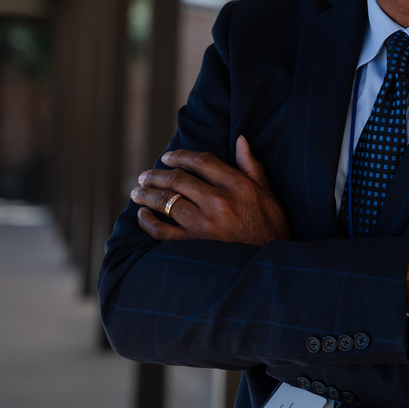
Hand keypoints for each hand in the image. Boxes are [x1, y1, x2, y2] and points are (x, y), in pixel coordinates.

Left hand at [130, 136, 290, 244]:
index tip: (167, 157)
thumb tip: (240, 140)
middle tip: (144, 175)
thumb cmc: (271, 228)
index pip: (201, 161)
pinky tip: (142, 215)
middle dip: (156, 175)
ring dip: (147, 195)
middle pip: (178, 179)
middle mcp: (218, 202)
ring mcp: (204, 224)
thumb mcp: (268, 194)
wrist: (270, 267)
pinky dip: (148, 221)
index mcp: (237, 185)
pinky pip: (162, 231)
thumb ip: (251, 166)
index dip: (180, 156)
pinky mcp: (194, 246)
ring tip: (136, 192)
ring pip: (166, 202)